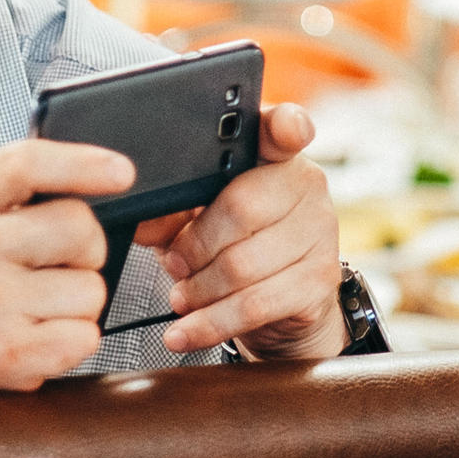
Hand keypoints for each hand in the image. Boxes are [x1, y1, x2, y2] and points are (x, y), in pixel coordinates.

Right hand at [0, 139, 131, 389]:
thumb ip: (7, 195)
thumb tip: (90, 179)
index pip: (26, 164)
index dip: (83, 162)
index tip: (121, 172)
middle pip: (81, 229)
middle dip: (85, 252)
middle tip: (56, 267)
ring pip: (92, 290)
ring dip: (77, 304)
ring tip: (35, 308)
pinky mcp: (6, 353)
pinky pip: (85, 337)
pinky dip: (71, 342)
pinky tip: (35, 337)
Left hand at [136, 103, 346, 360]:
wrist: (282, 306)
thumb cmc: (234, 247)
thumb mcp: (197, 220)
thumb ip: (170, 211)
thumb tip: (137, 219)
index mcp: (276, 155)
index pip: (285, 129)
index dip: (288, 126)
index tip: (289, 129)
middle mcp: (307, 185)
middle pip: (241, 209)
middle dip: (195, 246)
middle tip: (175, 264)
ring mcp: (321, 233)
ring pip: (242, 266)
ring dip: (198, 290)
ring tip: (180, 298)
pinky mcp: (320, 282)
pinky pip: (254, 305)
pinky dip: (210, 323)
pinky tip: (185, 330)